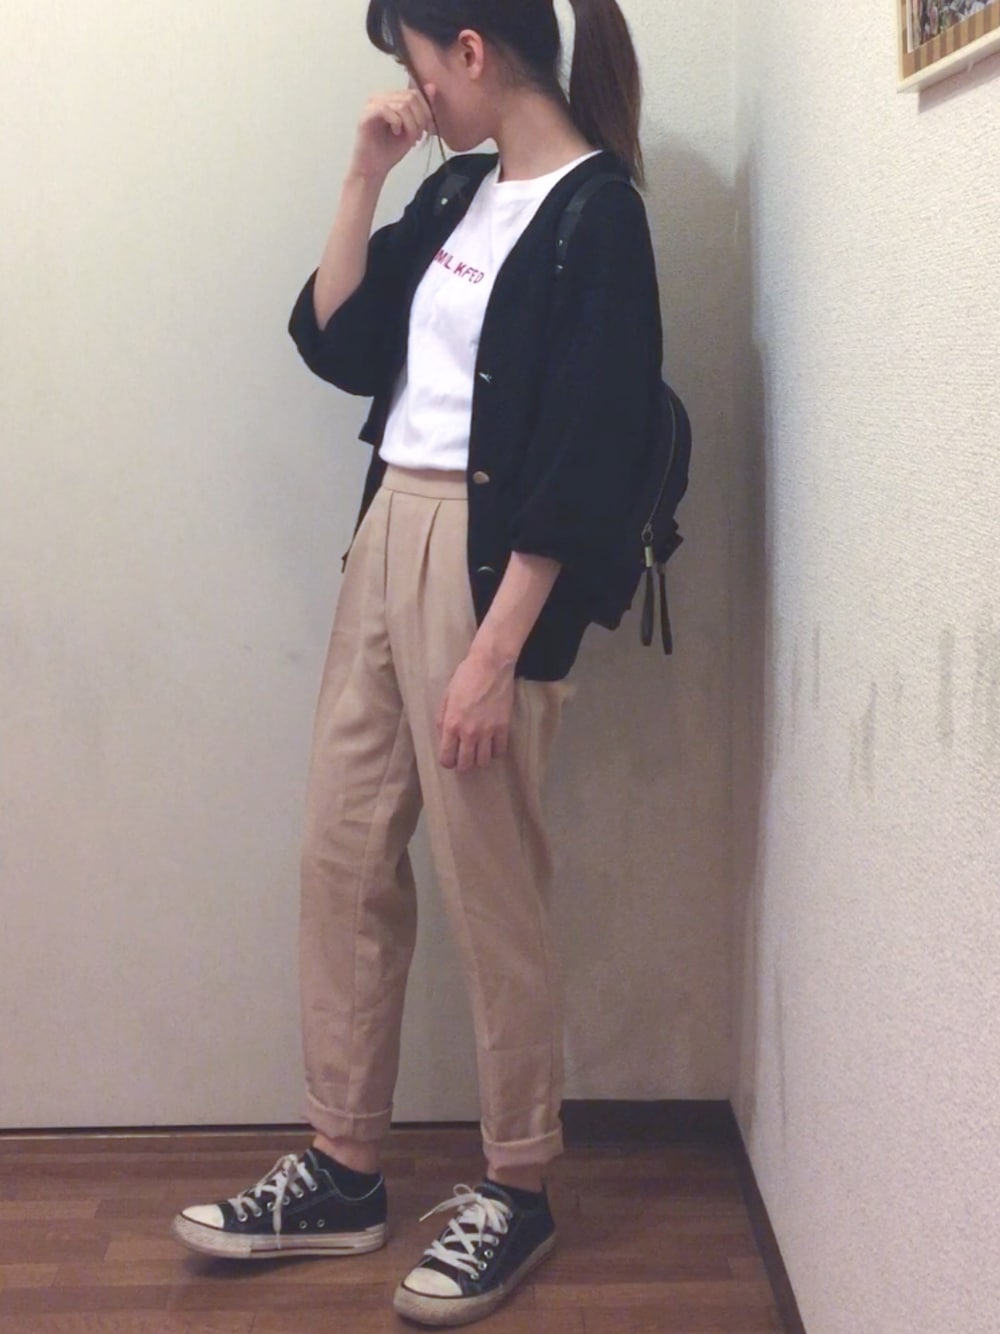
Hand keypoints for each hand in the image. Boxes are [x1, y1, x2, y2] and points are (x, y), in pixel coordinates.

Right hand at [348, 85, 435, 179]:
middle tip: (418, 136)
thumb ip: (422, 110)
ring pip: (401, 105)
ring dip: (411, 125)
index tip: (429, 130)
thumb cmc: (391, 151)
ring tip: (409, 139)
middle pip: (410, 97)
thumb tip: (432, 87)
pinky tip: (396, 133)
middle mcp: (380, 98)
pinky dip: (397, 123)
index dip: (426, 111)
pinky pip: (386, 110)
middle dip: (420, 119)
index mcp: (391, 99)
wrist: (374, 169)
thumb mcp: (413, 129)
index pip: (414, 93)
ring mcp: (372, 105)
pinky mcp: (366, 116)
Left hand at [436, 647, 514, 772]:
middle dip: (462, 765)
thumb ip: (442, 718)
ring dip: (479, 759)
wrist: (490, 666)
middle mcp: (469, 732)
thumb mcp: (446, 696)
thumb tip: (443, 736)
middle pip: (465, 764)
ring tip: (478, 751)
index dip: (447, 762)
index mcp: (451, 724)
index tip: (450, 759)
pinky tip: (492, 744)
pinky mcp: (503, 727)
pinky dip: (495, 751)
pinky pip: (499, 751)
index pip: (447, 757)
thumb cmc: (465, 677)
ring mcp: (488, 731)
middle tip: (463, 758)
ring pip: (483, 761)